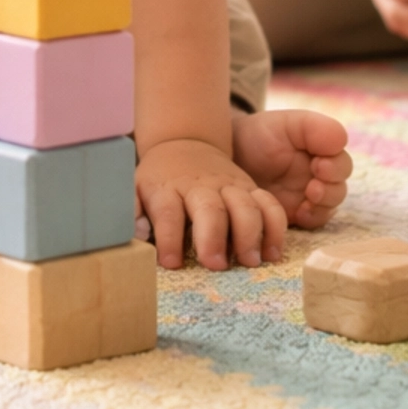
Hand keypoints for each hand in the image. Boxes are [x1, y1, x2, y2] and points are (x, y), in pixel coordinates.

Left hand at [135, 139, 285, 270]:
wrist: (185, 143)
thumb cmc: (160, 178)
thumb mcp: (136, 189)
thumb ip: (132, 211)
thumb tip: (135, 235)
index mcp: (169, 189)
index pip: (168, 212)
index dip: (169, 238)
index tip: (171, 263)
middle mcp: (201, 187)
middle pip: (210, 209)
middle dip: (214, 237)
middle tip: (216, 265)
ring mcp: (230, 186)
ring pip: (245, 205)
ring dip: (250, 233)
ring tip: (250, 261)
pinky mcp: (251, 188)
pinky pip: (269, 204)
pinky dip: (276, 226)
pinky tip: (273, 252)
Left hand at [231, 109, 350, 231]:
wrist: (230, 157)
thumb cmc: (258, 136)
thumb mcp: (285, 123)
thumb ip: (315, 128)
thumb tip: (342, 141)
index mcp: (320, 150)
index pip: (341, 161)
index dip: (336, 165)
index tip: (319, 164)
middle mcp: (319, 174)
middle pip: (340, 185)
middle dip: (332, 187)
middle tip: (314, 187)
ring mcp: (308, 195)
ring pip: (332, 205)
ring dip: (325, 203)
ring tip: (308, 198)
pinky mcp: (296, 214)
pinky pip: (315, 221)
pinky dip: (313, 218)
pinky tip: (300, 214)